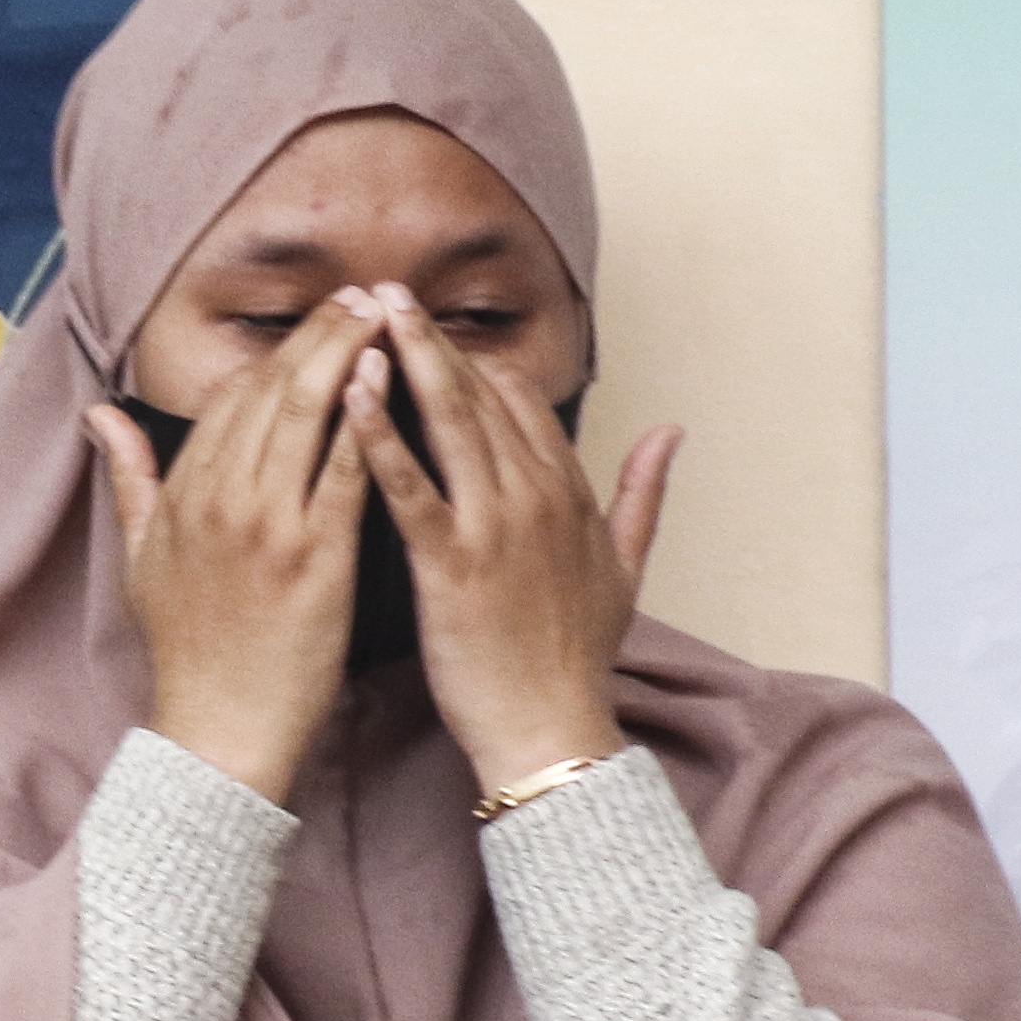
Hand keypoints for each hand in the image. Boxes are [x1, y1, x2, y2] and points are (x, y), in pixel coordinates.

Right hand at [80, 294, 381, 800]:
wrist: (219, 733)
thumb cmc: (190, 653)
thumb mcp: (141, 559)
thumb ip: (129, 479)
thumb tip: (98, 415)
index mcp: (182, 496)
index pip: (231, 398)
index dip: (279, 350)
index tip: (319, 316)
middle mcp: (220, 500)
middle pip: (274, 389)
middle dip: (322, 332)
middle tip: (366, 294)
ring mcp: (268, 525)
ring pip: (310, 413)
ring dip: (350, 354)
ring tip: (388, 317)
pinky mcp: (316, 557)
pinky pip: (347, 469)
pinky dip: (368, 417)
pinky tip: (391, 379)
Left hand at [343, 292, 679, 795]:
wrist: (553, 731)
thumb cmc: (576, 659)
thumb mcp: (627, 570)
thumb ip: (643, 494)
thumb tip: (671, 431)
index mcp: (570, 496)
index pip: (524, 400)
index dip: (475, 361)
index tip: (431, 330)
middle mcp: (538, 498)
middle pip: (483, 395)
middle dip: (433, 339)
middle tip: (388, 289)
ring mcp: (496, 527)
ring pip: (450, 422)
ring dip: (407, 362)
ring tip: (365, 315)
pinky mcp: (451, 563)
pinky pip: (409, 485)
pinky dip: (378, 434)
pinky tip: (350, 393)